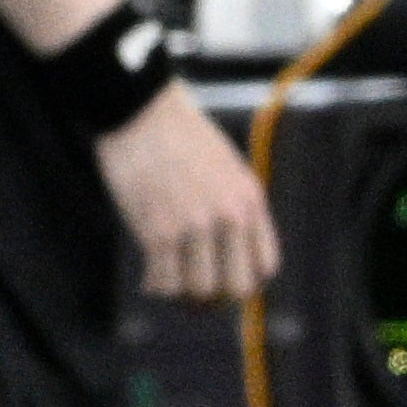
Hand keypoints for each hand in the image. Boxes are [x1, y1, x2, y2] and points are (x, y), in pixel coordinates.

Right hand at [101, 83, 277, 301]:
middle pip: (236, 286)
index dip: (244, 278)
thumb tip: (228, 247)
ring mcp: (194, 227)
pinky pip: (163, 281)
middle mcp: (228, 217)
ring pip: (199, 290)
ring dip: (182, 291)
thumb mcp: (226, 166)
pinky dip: (155, 286)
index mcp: (249, 199)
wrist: (141, 111)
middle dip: (217, 294)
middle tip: (195, 288)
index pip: (265, 265)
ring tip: (168, 281)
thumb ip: (233, 204)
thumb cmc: (178, 134)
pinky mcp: (158, 232)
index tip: (224, 278)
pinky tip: (149, 277)